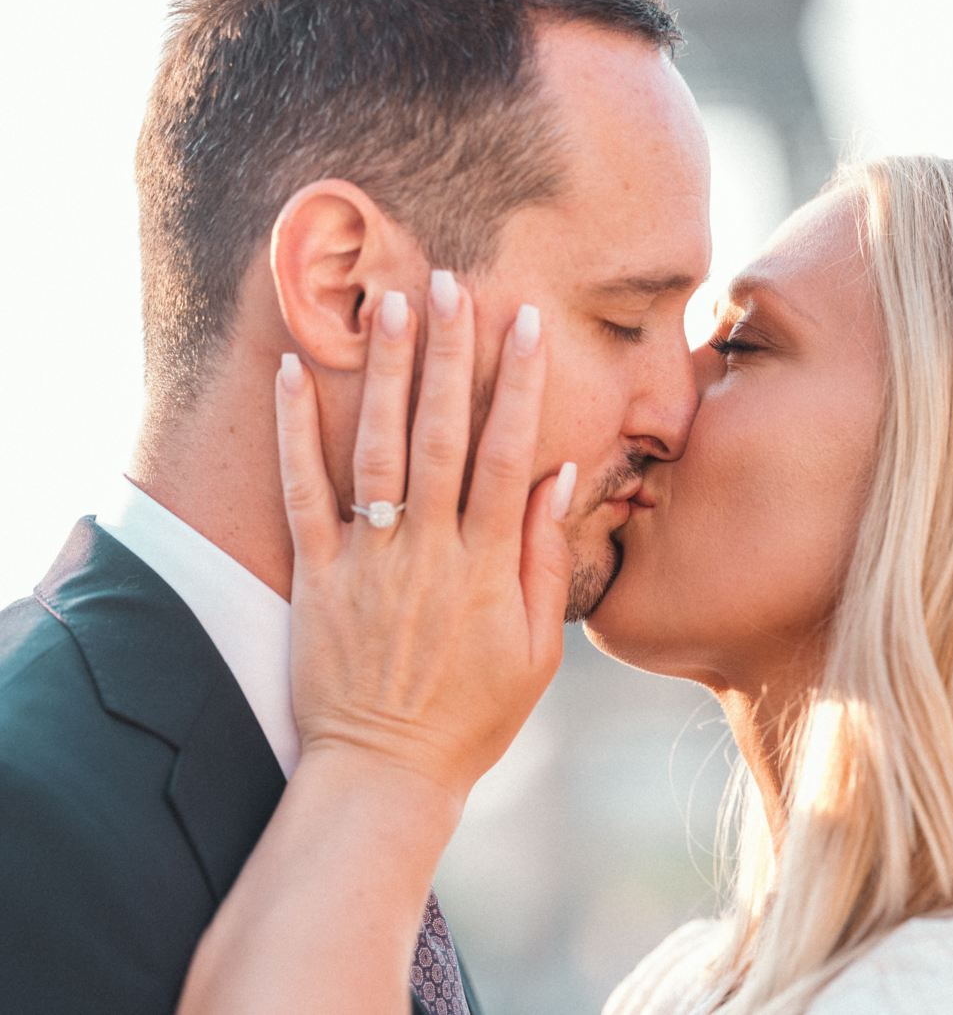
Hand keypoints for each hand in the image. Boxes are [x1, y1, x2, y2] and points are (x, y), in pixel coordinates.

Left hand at [276, 271, 574, 806]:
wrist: (384, 775)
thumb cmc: (473, 716)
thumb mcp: (538, 650)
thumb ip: (543, 558)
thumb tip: (556, 471)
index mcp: (486, 565)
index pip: (507, 452)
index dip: (517, 381)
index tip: (524, 320)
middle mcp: (428, 549)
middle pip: (442, 433)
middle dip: (448, 353)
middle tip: (449, 283)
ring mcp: (368, 559)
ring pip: (378, 449)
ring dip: (385, 373)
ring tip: (387, 304)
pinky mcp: (316, 576)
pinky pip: (301, 494)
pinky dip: (295, 432)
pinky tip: (291, 373)